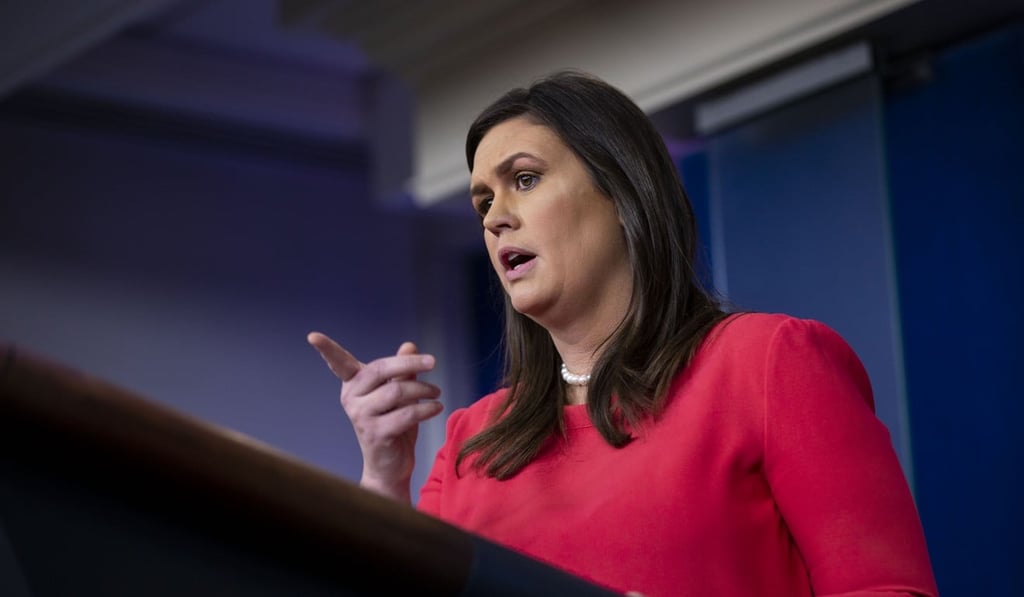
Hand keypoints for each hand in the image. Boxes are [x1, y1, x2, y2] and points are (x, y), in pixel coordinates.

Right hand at [307, 332, 442, 501]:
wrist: (390, 466)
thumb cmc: (393, 424)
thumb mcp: (399, 394)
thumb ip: (402, 371)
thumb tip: (409, 345)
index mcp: (353, 385)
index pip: (339, 363)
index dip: (326, 349)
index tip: (312, 336)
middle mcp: (351, 398)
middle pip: (381, 369)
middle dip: (410, 363)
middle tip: (433, 361)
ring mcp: (361, 416)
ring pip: (397, 391)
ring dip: (423, 390)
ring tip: (436, 393)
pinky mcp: (375, 433)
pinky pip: (405, 414)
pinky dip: (426, 409)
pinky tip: (436, 408)